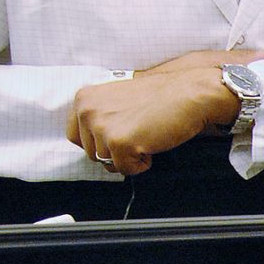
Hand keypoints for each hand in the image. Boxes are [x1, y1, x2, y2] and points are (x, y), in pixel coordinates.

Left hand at [67, 48, 263, 175]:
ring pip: (108, 163)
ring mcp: (101, 126)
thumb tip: (94, 145)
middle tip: (138, 134)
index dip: (99, 143)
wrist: (188, 94)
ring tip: (146, 135)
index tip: (117, 137)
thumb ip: (101, 115)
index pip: (75, 136)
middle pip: (92, 153)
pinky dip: (142, 163)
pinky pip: (126, 169)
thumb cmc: (160, 97)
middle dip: (115, 152)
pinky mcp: (119, 142)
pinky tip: (152, 142)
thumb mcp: (118, 99)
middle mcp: (87, 110)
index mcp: (84, 98)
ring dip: (130, 157)